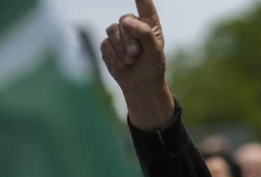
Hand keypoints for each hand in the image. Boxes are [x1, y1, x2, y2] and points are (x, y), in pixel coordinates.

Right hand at [100, 0, 173, 129]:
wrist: (141, 86)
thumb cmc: (152, 67)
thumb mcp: (155, 51)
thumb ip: (144, 33)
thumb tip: (126, 22)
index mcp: (149, 23)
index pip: (144, 4)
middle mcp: (133, 26)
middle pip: (124, 19)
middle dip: (129, 39)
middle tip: (136, 54)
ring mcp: (119, 35)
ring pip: (112, 31)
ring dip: (121, 49)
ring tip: (130, 60)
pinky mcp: (108, 46)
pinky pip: (105, 44)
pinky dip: (114, 57)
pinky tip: (122, 65)